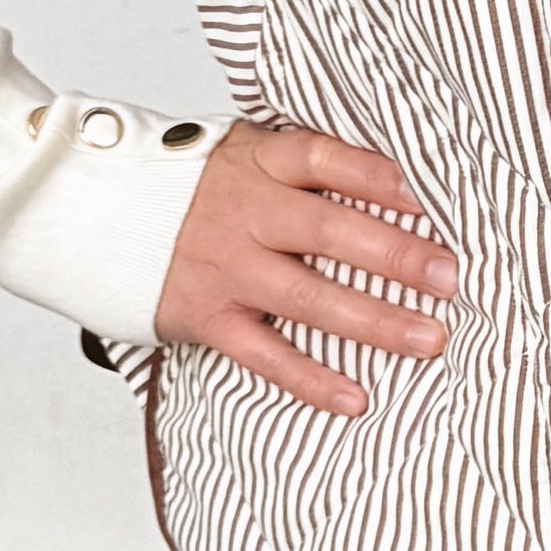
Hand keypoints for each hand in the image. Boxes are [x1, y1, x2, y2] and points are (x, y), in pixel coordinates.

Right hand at [150, 118, 455, 417]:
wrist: (100, 215)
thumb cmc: (199, 187)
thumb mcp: (248, 152)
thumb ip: (310, 164)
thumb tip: (404, 178)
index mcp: (260, 162)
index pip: (325, 159)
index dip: (379, 177)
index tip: (432, 198)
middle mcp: (245, 212)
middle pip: (328, 230)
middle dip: (395, 255)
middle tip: (450, 277)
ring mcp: (226, 267)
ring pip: (307, 297)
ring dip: (373, 321)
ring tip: (429, 339)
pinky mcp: (208, 316)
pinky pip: (264, 354)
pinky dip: (310, 379)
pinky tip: (355, 398)